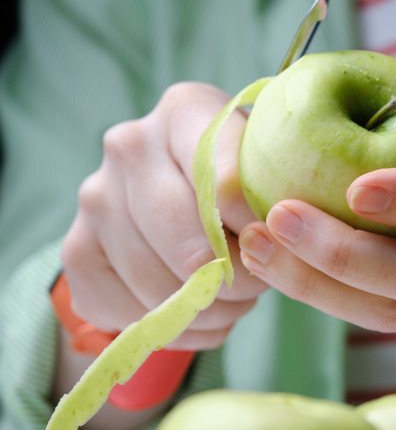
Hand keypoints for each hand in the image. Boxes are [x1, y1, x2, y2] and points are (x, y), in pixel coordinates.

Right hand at [61, 82, 266, 349]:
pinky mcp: (76, 250)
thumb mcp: (263, 169)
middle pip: (191, 247)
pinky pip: (128, 312)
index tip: (275, 246)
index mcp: (185, 111)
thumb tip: (269, 243)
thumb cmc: (238, 180)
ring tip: (231, 301)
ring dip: (207, 311)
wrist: (177, 193)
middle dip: (235, 283)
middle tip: (256, 287)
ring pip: (160, 287)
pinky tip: (194, 314)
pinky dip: (172, 329)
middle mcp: (130, 146)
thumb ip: (271, 194)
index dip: (258, 231)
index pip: (227, 184)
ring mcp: (94, 197)